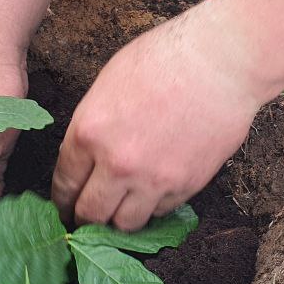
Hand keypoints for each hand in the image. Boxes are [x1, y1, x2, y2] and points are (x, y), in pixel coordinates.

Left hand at [52, 4, 270, 229]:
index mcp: (90, 132)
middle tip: (86, 217)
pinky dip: (153, 207)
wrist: (220, 62)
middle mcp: (117, 163)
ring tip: (120, 209)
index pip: (65, 183)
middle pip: (90, 213)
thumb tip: (87, 152)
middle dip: (84, 217)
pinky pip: (161, 212)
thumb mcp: (109, 84)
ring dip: (119, 219)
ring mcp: (154, 179)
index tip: (64, 205)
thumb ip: (93, 125)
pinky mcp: (186, 186)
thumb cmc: (165, 59)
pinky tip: (153, 193)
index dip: (62, 198)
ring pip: (125, 224)